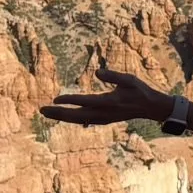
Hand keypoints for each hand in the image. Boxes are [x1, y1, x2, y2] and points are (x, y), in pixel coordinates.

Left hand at [40, 67, 171, 126]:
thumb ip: (113, 76)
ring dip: (62, 117)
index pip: (86, 102)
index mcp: (110, 102)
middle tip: (41, 110)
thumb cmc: (140, 90)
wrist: (150, 107)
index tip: (55, 99)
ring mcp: (104, 118)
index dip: (70, 100)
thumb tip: (97, 72)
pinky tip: (62, 117)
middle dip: (59, 113)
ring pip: (78, 120)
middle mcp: (104, 113)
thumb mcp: (129, 79)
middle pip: (77, 115)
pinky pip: (84, 121)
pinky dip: (71, 119)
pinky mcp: (104, 119)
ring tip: (46, 113)